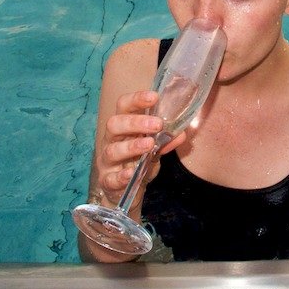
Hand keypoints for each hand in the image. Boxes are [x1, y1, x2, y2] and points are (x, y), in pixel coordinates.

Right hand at [93, 90, 184, 208]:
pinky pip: (111, 178)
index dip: (136, 99)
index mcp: (123, 127)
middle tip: (157, 124)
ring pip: (112, 150)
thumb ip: (166, 141)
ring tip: (149, 144)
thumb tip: (181, 133)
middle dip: (135, 122)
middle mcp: (111, 141)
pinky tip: (132, 173)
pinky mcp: (107, 181)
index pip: (124, 106)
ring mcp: (107, 161)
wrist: (125, 191)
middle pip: (114, 124)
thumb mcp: (154, 149)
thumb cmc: (137, 162)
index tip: (154, 97)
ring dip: (132, 146)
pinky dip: (121, 176)